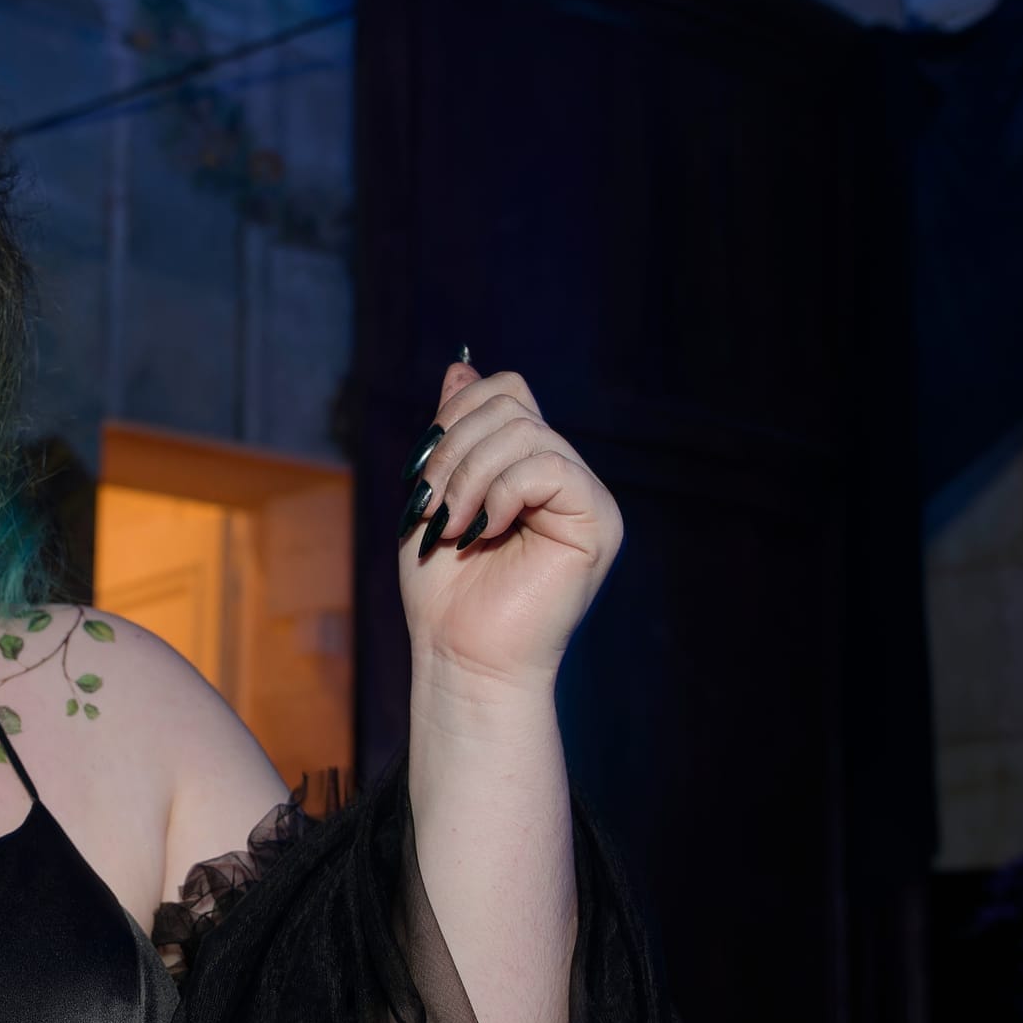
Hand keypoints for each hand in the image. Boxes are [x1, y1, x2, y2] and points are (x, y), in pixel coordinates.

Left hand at [395, 358, 621, 695]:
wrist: (461, 655)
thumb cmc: (445, 590)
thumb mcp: (435, 495)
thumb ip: (452, 435)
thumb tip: (462, 366)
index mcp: (527, 466)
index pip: (506, 393)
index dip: (457, 415)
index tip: (424, 471)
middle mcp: (564, 475)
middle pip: (512, 405)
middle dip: (453, 450)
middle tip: (433, 507)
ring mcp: (586, 497)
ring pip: (527, 433)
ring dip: (469, 476)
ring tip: (453, 525)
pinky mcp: (598, 522)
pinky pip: (551, 467)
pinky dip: (503, 493)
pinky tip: (485, 531)